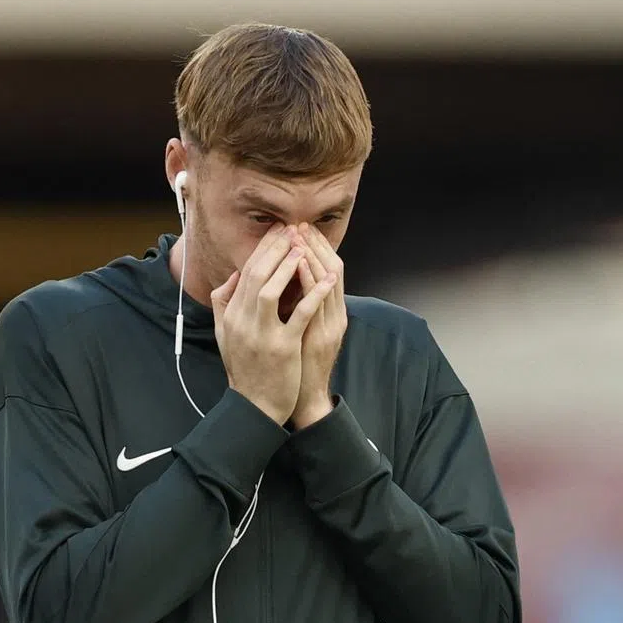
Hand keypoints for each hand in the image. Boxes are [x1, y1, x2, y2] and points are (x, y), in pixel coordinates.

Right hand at [211, 224, 337, 425]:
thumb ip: (224, 304)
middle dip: (275, 249)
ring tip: (303, 247)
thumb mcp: (225, 335)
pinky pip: (298, 315)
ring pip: (270, 290)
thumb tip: (231, 277)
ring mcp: (261, 335)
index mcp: (231, 315)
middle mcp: (241, 322)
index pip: (245, 272)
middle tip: (292, 229)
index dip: (263, 249)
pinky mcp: (282, 348)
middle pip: (255, 275)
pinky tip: (327, 279)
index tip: (278, 232)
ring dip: (287, 266)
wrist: (255, 406)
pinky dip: (313, 294)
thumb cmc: (245, 369)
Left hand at [290, 223, 346, 428]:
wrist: (303, 398)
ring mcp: (331, 325)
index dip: (316, 247)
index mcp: (329, 312)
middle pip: (332, 269)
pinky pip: (317, 302)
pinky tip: (298, 263)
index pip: (327, 270)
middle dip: (316, 245)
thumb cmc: (297, 364)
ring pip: (329, 280)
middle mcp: (335, 315)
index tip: (300, 228)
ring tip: (299, 234)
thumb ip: (299, 306)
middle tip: (301, 223)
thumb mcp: (300, 329)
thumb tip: (287, 280)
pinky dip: (309, 279)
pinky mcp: (322, 336)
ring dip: (313, 254)